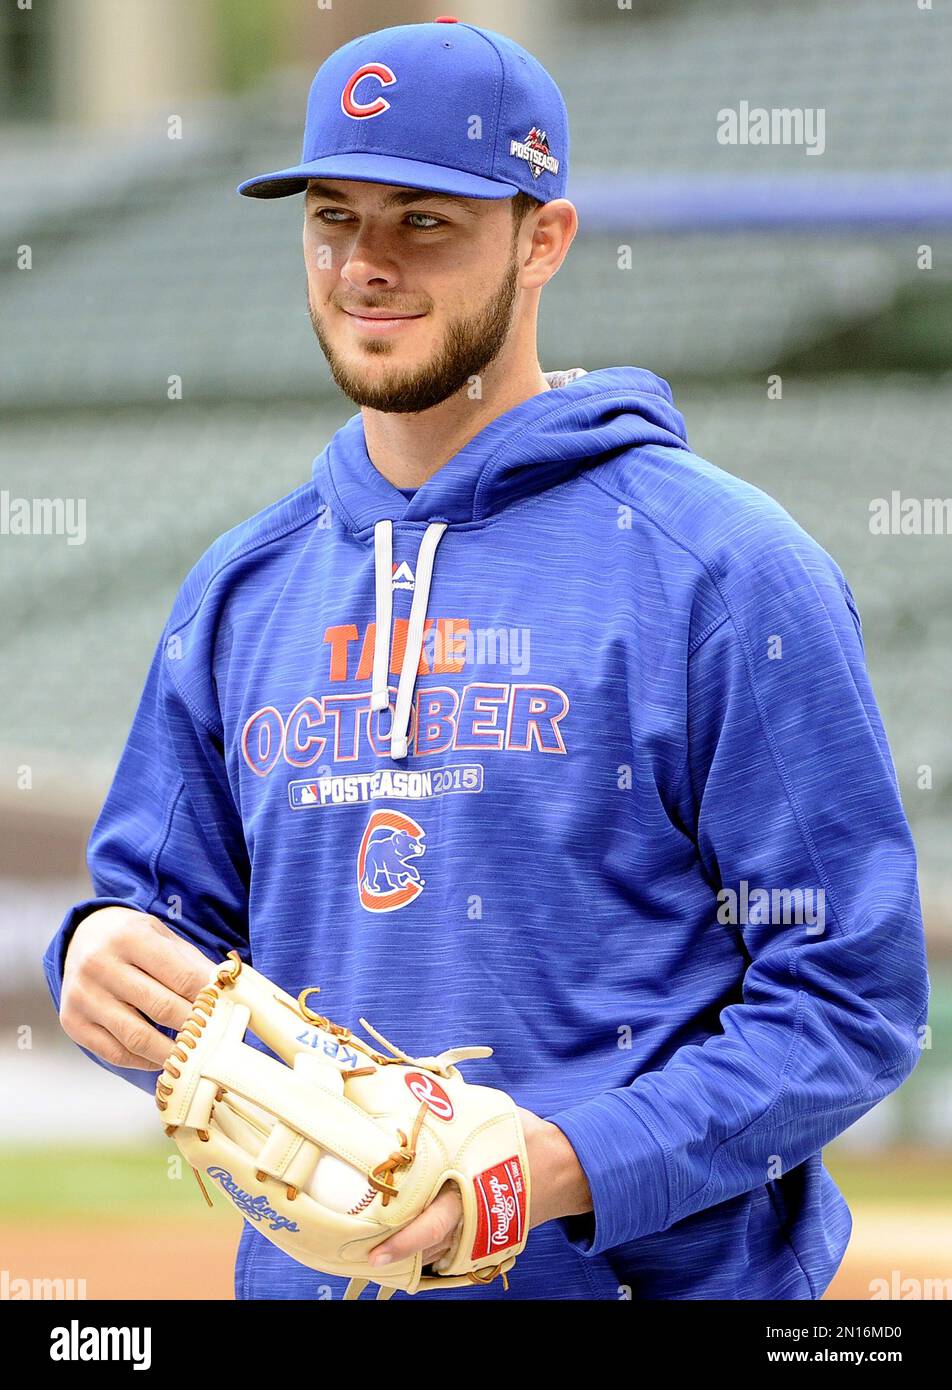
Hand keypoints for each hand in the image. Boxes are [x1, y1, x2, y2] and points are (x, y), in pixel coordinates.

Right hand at [59, 906, 215, 1069]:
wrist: (83, 937)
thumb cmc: (133, 939)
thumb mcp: (164, 937)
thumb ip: (193, 964)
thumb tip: (227, 994)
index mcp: (130, 937)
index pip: (181, 976)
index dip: (208, 999)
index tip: (228, 1014)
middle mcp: (101, 965)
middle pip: (161, 1007)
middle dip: (194, 1027)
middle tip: (216, 1040)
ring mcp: (83, 996)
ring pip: (136, 1037)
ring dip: (171, 1052)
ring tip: (193, 1056)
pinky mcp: (73, 1022)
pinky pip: (114, 1053)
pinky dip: (143, 1061)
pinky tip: (162, 1059)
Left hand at [367, 1105, 591, 1270]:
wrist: (563, 1168)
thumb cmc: (522, 1138)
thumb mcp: (485, 1117)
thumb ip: (448, 1112)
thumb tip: (408, 1087)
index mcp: (471, 1190)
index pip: (432, 1225)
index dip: (401, 1242)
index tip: (374, 1253)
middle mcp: (472, 1219)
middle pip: (427, 1247)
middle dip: (395, 1252)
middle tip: (362, 1253)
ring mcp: (481, 1234)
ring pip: (436, 1255)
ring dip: (407, 1254)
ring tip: (372, 1248)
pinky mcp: (486, 1239)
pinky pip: (449, 1253)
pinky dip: (426, 1251)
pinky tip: (402, 1242)